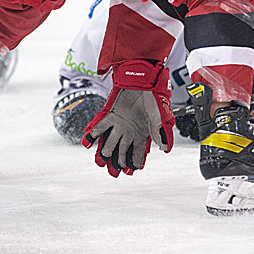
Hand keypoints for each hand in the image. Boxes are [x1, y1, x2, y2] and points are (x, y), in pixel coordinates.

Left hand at [82, 60, 174, 176]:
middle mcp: (129, 131)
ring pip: (110, 142)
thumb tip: (165, 149)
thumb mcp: (160, 119)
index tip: (132, 169)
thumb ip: (162, 135)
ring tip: (101, 160)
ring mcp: (119, 125)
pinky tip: (88, 142)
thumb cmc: (153, 99)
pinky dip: (93, 135)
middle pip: (122, 150)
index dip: (135, 162)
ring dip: (105, 151)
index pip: (138, 152)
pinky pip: (100, 127)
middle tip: (114, 170)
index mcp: (141, 134)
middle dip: (118, 162)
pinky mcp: (111, 116)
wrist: (143, 83)